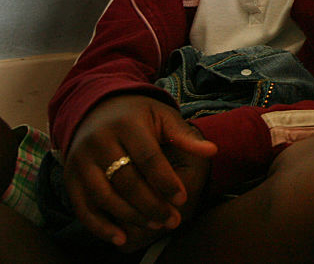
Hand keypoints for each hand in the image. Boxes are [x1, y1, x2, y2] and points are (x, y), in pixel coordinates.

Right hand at [63, 95, 216, 248]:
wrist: (97, 107)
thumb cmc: (139, 115)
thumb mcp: (163, 116)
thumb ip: (185, 135)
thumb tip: (213, 151)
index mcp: (127, 125)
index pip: (148, 158)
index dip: (165, 180)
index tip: (182, 199)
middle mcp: (99, 141)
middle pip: (126, 180)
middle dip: (151, 204)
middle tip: (173, 220)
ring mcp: (81, 160)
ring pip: (104, 196)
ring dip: (130, 216)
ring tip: (156, 226)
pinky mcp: (69, 176)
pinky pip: (82, 207)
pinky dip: (99, 226)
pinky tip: (120, 238)